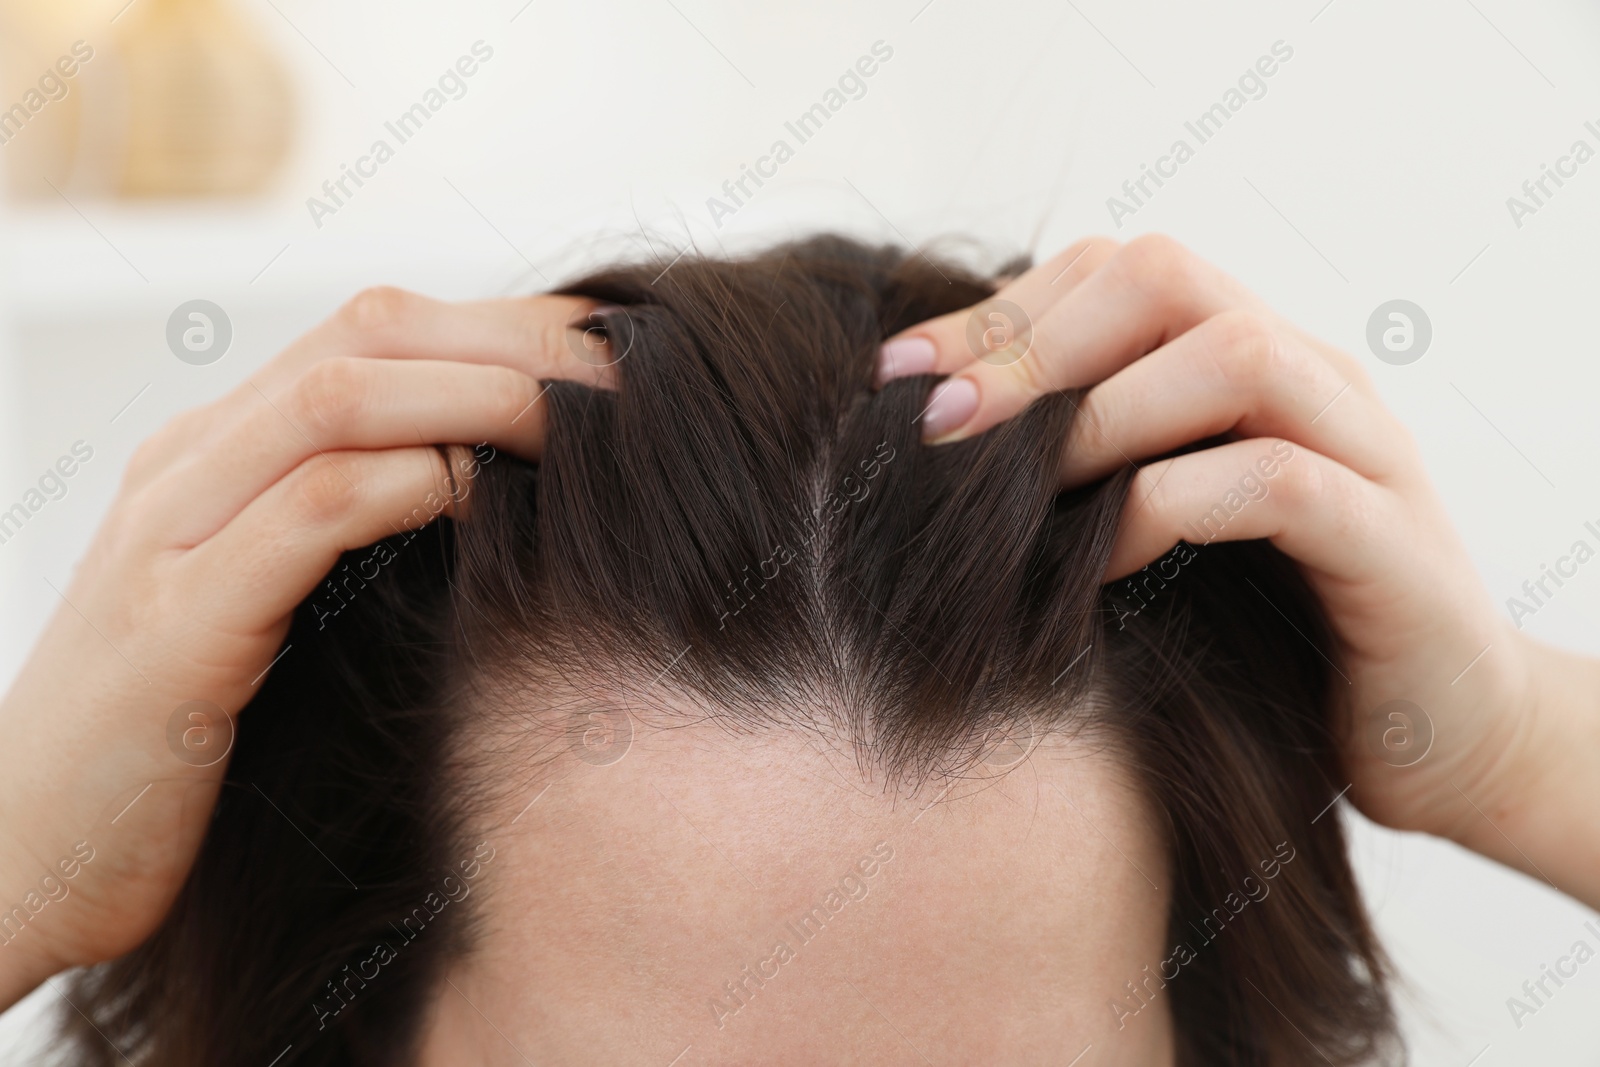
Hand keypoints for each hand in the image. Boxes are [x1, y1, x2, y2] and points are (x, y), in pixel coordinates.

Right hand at [0, 289, 616, 1006]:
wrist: (15, 855)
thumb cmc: (167, 744)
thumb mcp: (266, 610)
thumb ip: (347, 538)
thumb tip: (498, 501)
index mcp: (214, 453)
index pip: (371, 331)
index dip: (500, 325)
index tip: (606, 352)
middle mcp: (188, 467)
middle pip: (365, 334)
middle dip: (510, 338)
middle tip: (625, 370)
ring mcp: (170, 536)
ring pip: (338, 401)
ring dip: (479, 396)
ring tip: (585, 419)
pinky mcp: (176, 626)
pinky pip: (308, 512)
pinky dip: (411, 488)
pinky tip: (491, 501)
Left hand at [878, 235, 1599, 908]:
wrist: (1438, 736)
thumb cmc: (1272, 632)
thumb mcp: (1163, 536)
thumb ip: (1085, 477)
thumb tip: (932, 454)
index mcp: (1248, 362)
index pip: (1115, 272)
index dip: (997, 313)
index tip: (895, 382)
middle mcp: (1310, 379)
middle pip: (1168, 277)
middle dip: (1033, 345)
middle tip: (936, 428)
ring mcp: (1364, 451)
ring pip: (1235, 355)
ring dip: (1100, 415)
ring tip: (1012, 489)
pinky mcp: (1393, 547)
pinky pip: (1283, 483)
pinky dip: (1175, 506)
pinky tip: (1108, 560)